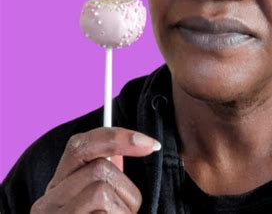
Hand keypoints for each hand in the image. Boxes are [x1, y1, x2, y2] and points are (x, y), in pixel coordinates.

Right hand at [31, 127, 160, 212]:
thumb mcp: (101, 200)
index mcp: (59, 186)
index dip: (118, 137)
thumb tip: (141, 144)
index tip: (152, 145)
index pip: (80, 145)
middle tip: (126, 212)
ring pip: (101, 192)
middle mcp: (47, 203)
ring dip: (124, 211)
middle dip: (126, 190)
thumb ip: (109, 174)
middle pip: (99, 169)